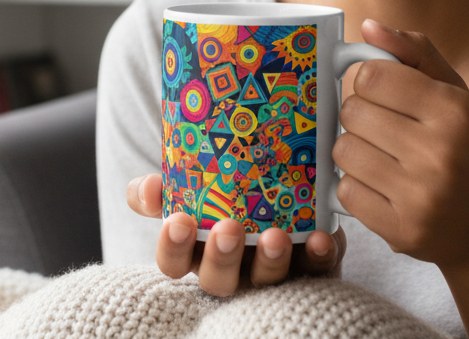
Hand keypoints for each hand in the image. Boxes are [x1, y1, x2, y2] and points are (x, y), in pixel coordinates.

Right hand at [126, 173, 344, 295]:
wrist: (280, 190)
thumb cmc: (223, 194)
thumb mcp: (187, 188)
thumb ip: (160, 189)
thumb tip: (147, 188)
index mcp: (196, 250)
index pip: (173, 262)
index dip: (172, 248)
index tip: (177, 221)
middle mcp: (232, 269)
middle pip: (218, 280)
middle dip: (221, 258)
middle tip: (227, 229)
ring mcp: (271, 271)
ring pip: (267, 280)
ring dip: (271, 261)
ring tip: (275, 236)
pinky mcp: (311, 266)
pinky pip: (317, 269)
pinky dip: (320, 255)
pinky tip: (321, 237)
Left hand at [333, 20, 468, 272]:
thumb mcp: (457, 95)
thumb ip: (415, 53)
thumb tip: (368, 26)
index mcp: (455, 110)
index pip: (372, 75)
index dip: (371, 82)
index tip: (385, 95)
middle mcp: (439, 152)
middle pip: (353, 111)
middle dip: (362, 116)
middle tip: (386, 130)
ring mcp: (419, 195)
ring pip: (343, 150)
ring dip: (354, 151)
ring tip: (383, 158)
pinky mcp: (400, 229)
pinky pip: (344, 191)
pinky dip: (355, 186)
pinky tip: (382, 187)